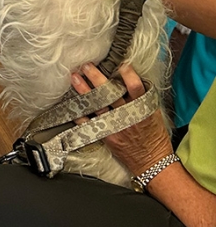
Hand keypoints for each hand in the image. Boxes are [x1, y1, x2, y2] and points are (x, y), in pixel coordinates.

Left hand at [70, 63, 172, 177]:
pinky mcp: (105, 135)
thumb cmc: (154, 135)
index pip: (136, 88)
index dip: (128, 75)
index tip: (121, 64)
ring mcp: (114, 126)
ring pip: (97, 105)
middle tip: (87, 66)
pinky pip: (88, 123)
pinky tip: (72, 102)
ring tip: (75, 78)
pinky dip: (79, 113)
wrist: (152, 162)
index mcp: (142, 109)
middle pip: (111, 94)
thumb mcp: (154, 113)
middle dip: (97, 78)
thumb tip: (128, 77)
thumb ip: (142, 97)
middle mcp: (127, 116)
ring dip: (84, 90)